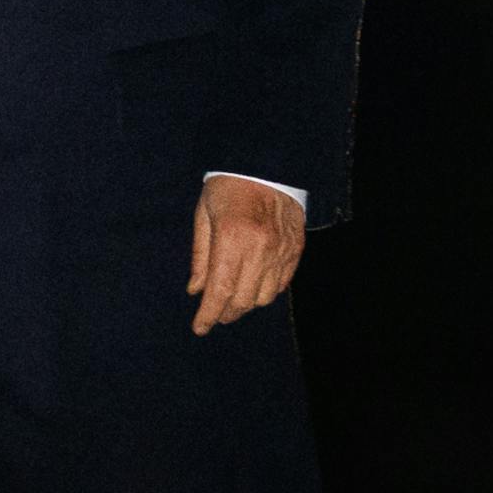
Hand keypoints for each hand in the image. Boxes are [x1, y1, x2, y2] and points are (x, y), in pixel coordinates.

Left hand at [186, 175, 303, 333]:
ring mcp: (281, 250)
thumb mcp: (204, 215)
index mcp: (232, 238)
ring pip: (264, 298)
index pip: (220, 291)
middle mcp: (260, 248)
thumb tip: (196, 291)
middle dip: (225, 314)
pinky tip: (253, 285)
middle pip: (242, 300)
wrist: (268, 164)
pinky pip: (282, 284)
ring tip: (233, 298)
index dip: (208, 315)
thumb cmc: (228, 187)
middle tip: (214, 314)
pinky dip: (266, 292)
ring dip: (246, 304)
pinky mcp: (296, 249)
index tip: (200, 328)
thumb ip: (200, 256)